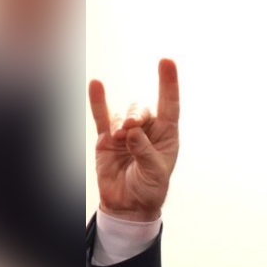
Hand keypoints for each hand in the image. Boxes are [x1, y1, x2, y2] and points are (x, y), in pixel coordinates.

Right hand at [90, 59, 179, 221]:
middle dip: (136, 115)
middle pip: (141, 110)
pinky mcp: (106, 139)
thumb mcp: (154, 173)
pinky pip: (101, 116)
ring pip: (122, 114)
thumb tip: (131, 131)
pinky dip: (98, 101)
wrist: (129, 205)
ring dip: (120, 122)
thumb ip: (144, 151)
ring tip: (119, 137)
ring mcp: (126, 133)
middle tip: (130, 129)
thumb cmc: (149, 189)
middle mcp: (147, 130)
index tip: (166, 62)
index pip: (170, 105)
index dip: (169, 84)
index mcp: (167, 135)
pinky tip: (96, 84)